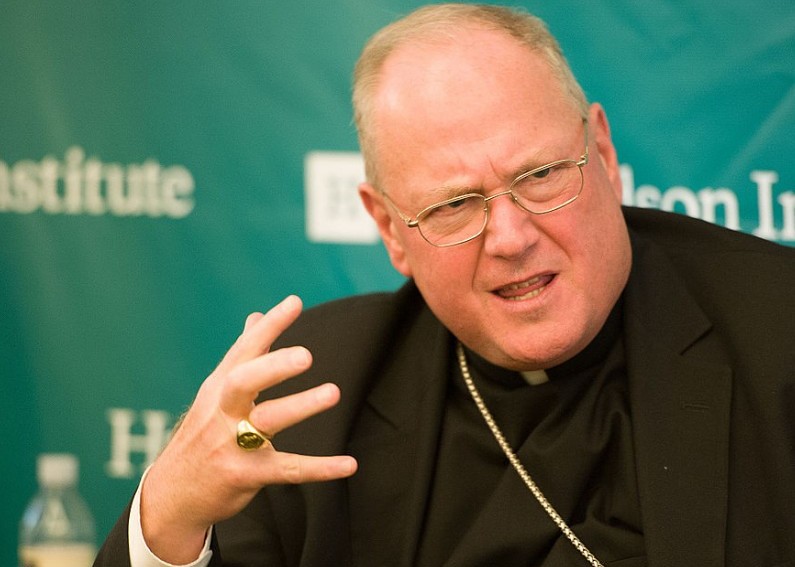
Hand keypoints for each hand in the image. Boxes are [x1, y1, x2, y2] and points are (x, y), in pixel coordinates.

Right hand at [139, 295, 357, 562]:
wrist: (171, 496)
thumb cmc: (203, 435)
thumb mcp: (216, 392)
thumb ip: (242, 355)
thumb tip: (256, 315)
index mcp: (219, 386)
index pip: (244, 350)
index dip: (269, 326)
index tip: (295, 302)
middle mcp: (222, 411)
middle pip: (244, 382)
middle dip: (273, 367)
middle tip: (306, 355)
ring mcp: (231, 445)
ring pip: (266, 421)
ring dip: (300, 406)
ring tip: (333, 392)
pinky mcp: (245, 476)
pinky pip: (287, 470)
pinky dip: (319, 468)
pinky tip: (349, 464)